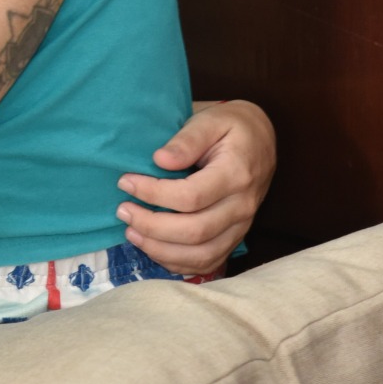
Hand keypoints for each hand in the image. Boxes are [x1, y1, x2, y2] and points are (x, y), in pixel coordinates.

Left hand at [114, 99, 275, 275]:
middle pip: (195, 231)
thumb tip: (159, 160)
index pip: (191, 196)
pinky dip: (177, 262)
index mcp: (236, 174)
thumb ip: (186, 139)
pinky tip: (152, 248)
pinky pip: (208, 262)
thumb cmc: (229, 127)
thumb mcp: (210, 120)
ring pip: (202, 254)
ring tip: (131, 233)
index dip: (154, 194)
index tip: (125, 181)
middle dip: (152, 225)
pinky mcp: (235, 237)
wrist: (259, 141)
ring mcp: (241, 226)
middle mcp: (242, 206)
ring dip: (161, 249)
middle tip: (123, 210)